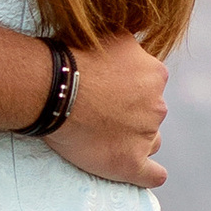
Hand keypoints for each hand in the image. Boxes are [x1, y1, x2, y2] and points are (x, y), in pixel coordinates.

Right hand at [47, 31, 167, 189]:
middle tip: (101, 113)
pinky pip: (152, 175)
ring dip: (135, 140)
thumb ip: (128, 45)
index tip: (107, 91)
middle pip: (151, 114)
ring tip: (105, 139)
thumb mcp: (110, 35)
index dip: (128, 89)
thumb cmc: (73, 58)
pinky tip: (141, 172)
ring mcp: (146, 135)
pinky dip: (148, 174)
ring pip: (150, 140)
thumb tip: (134, 46)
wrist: (53, 89)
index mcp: (155, 74)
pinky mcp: (130, 162)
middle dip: (132, 114)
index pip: (150, 85)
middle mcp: (157, 105)